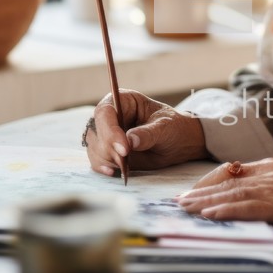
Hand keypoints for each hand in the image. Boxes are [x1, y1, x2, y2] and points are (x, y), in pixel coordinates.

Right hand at [84, 89, 207, 175]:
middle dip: (108, 148)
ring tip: (126, 165)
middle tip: (125, 160)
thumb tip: (130, 141)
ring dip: (107, 159)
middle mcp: (111, 116)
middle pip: (95, 131)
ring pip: (94, 147)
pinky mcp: (107, 150)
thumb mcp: (166, 127)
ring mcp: (107, 133)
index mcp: (124, 100)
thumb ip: (149, 133)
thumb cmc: (173, 127)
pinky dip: (104, 167)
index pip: (106, 112)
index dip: (110, 130)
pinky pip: (97, 160)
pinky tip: (115, 171)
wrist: (178, 143)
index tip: (124, 149)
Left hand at [176, 158, 272, 239]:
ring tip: (188, 208)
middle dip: (201, 191)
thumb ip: (265, 192)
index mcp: (271, 166)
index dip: (208, 182)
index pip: (231, 171)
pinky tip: (211, 214)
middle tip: (180, 202)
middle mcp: (271, 171)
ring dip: (207, 201)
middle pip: (227, 180)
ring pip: (233, 192)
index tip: (191, 193)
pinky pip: (248, 206)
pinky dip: (226, 210)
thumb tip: (237, 202)